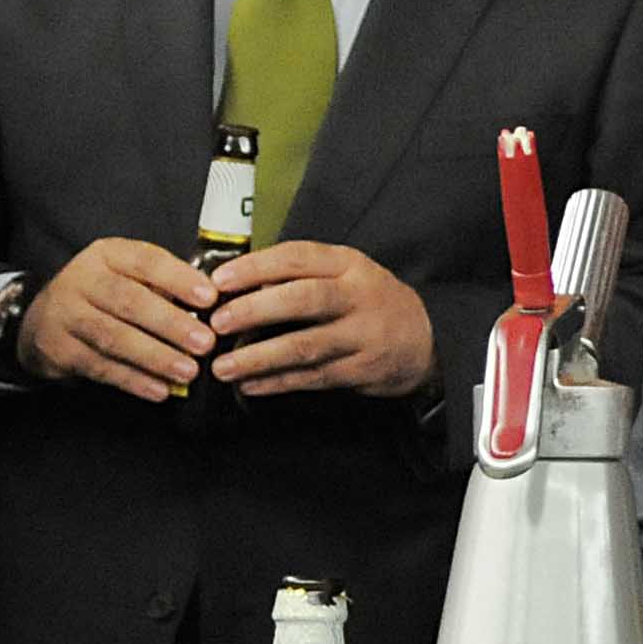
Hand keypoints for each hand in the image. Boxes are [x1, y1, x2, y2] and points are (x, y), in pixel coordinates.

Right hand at [19, 237, 218, 402]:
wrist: (40, 320)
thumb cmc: (102, 296)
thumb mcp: (127, 276)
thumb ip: (164, 286)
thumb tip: (215, 307)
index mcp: (107, 255)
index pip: (146, 261)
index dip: (179, 279)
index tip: (210, 297)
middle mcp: (83, 280)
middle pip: (129, 301)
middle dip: (171, 324)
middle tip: (205, 342)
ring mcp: (66, 315)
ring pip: (114, 337)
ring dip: (155, 357)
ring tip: (188, 371)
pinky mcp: (59, 350)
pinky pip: (101, 367)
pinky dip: (134, 380)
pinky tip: (160, 389)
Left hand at [206, 241, 435, 399]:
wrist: (425, 340)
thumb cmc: (369, 302)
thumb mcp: (346, 273)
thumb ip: (300, 275)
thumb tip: (236, 285)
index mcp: (348, 265)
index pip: (298, 258)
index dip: (256, 268)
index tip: (219, 281)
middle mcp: (358, 297)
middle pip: (303, 300)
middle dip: (255, 311)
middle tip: (217, 323)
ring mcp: (362, 336)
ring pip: (305, 346)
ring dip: (259, 359)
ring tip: (222, 368)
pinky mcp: (361, 370)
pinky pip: (312, 378)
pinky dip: (277, 384)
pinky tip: (250, 386)